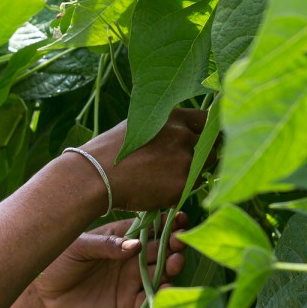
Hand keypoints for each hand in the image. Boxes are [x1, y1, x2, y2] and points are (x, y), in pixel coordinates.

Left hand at [21, 214, 188, 307]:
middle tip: (180, 242)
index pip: (150, 227)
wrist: (43, 295)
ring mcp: (132, 279)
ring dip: (171, 268)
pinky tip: (166, 290)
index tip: (180, 218)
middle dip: (174, 244)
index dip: (167, 223)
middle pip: (161, 249)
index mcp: (122, 236)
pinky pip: (149, 299)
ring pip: (161, 273)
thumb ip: (107, 245)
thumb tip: (136, 245)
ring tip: (174, 262)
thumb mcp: (79, 246)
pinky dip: (160, 296)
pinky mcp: (127, 302)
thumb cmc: (58, 262)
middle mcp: (132, 257)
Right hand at [71, 109, 209, 211]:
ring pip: (203, 169)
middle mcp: (184, 135)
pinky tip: (158, 189)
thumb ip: (166, 127)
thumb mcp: (139, 125)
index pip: (208, 120)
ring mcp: (185, 160)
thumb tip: (185, 134)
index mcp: (173, 117)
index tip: (204, 141)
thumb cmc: (109, 151)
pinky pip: (191, 188)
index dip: (208, 132)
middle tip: (181, 165)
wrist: (94, 176)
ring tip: (165, 177)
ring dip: (192, 174)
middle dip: (202, 156)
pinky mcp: (182, 185)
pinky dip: (179, 190)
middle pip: (212, 146)